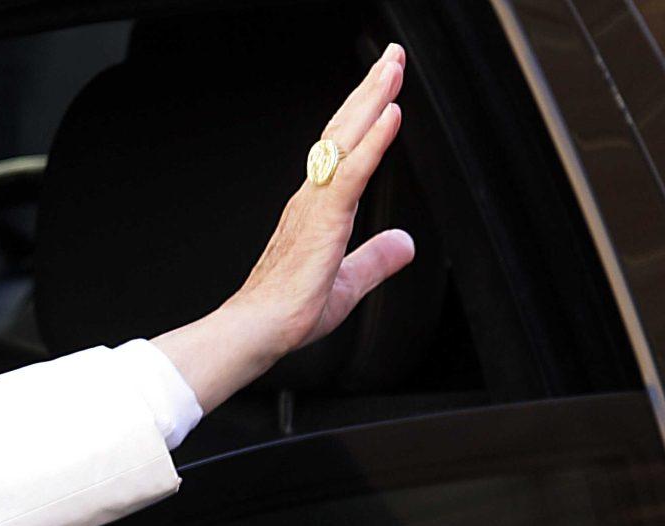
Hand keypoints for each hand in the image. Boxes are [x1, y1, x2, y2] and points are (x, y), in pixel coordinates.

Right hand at [153, 43, 413, 413]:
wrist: (258, 330)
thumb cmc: (289, 313)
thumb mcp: (348, 284)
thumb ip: (376, 260)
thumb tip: (405, 244)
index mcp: (317, 211)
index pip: (345, 153)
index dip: (365, 118)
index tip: (386, 89)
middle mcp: (313, 198)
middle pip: (344, 132)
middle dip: (371, 91)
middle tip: (393, 57)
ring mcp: (316, 205)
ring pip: (346, 140)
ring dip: (372, 100)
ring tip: (393, 67)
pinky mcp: (323, 219)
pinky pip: (352, 172)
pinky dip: (373, 142)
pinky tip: (392, 114)